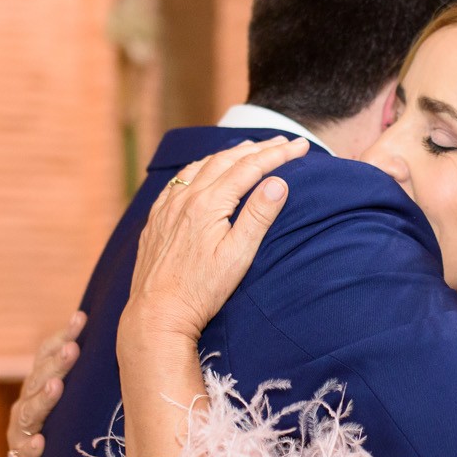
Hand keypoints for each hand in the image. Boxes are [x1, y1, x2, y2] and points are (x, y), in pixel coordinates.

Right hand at [6, 311, 85, 456]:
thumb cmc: (75, 437)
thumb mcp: (85, 405)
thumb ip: (97, 378)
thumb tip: (132, 339)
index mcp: (42, 386)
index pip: (47, 356)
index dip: (62, 336)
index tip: (81, 318)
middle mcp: (28, 406)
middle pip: (38, 380)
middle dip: (55, 363)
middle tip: (72, 348)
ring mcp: (21, 435)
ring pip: (28, 413)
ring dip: (42, 400)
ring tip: (55, 387)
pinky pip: (23, 456)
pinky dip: (30, 448)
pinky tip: (39, 443)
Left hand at [119, 136, 308, 346]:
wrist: (157, 314)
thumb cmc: (201, 291)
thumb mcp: (238, 256)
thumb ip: (258, 216)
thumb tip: (278, 182)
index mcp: (208, 204)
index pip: (249, 168)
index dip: (277, 154)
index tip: (300, 146)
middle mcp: (185, 198)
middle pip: (226, 160)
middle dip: (257, 149)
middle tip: (283, 142)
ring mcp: (167, 208)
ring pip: (200, 167)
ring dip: (227, 154)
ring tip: (248, 149)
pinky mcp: (156, 220)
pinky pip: (178, 181)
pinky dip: (199, 168)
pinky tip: (202, 172)